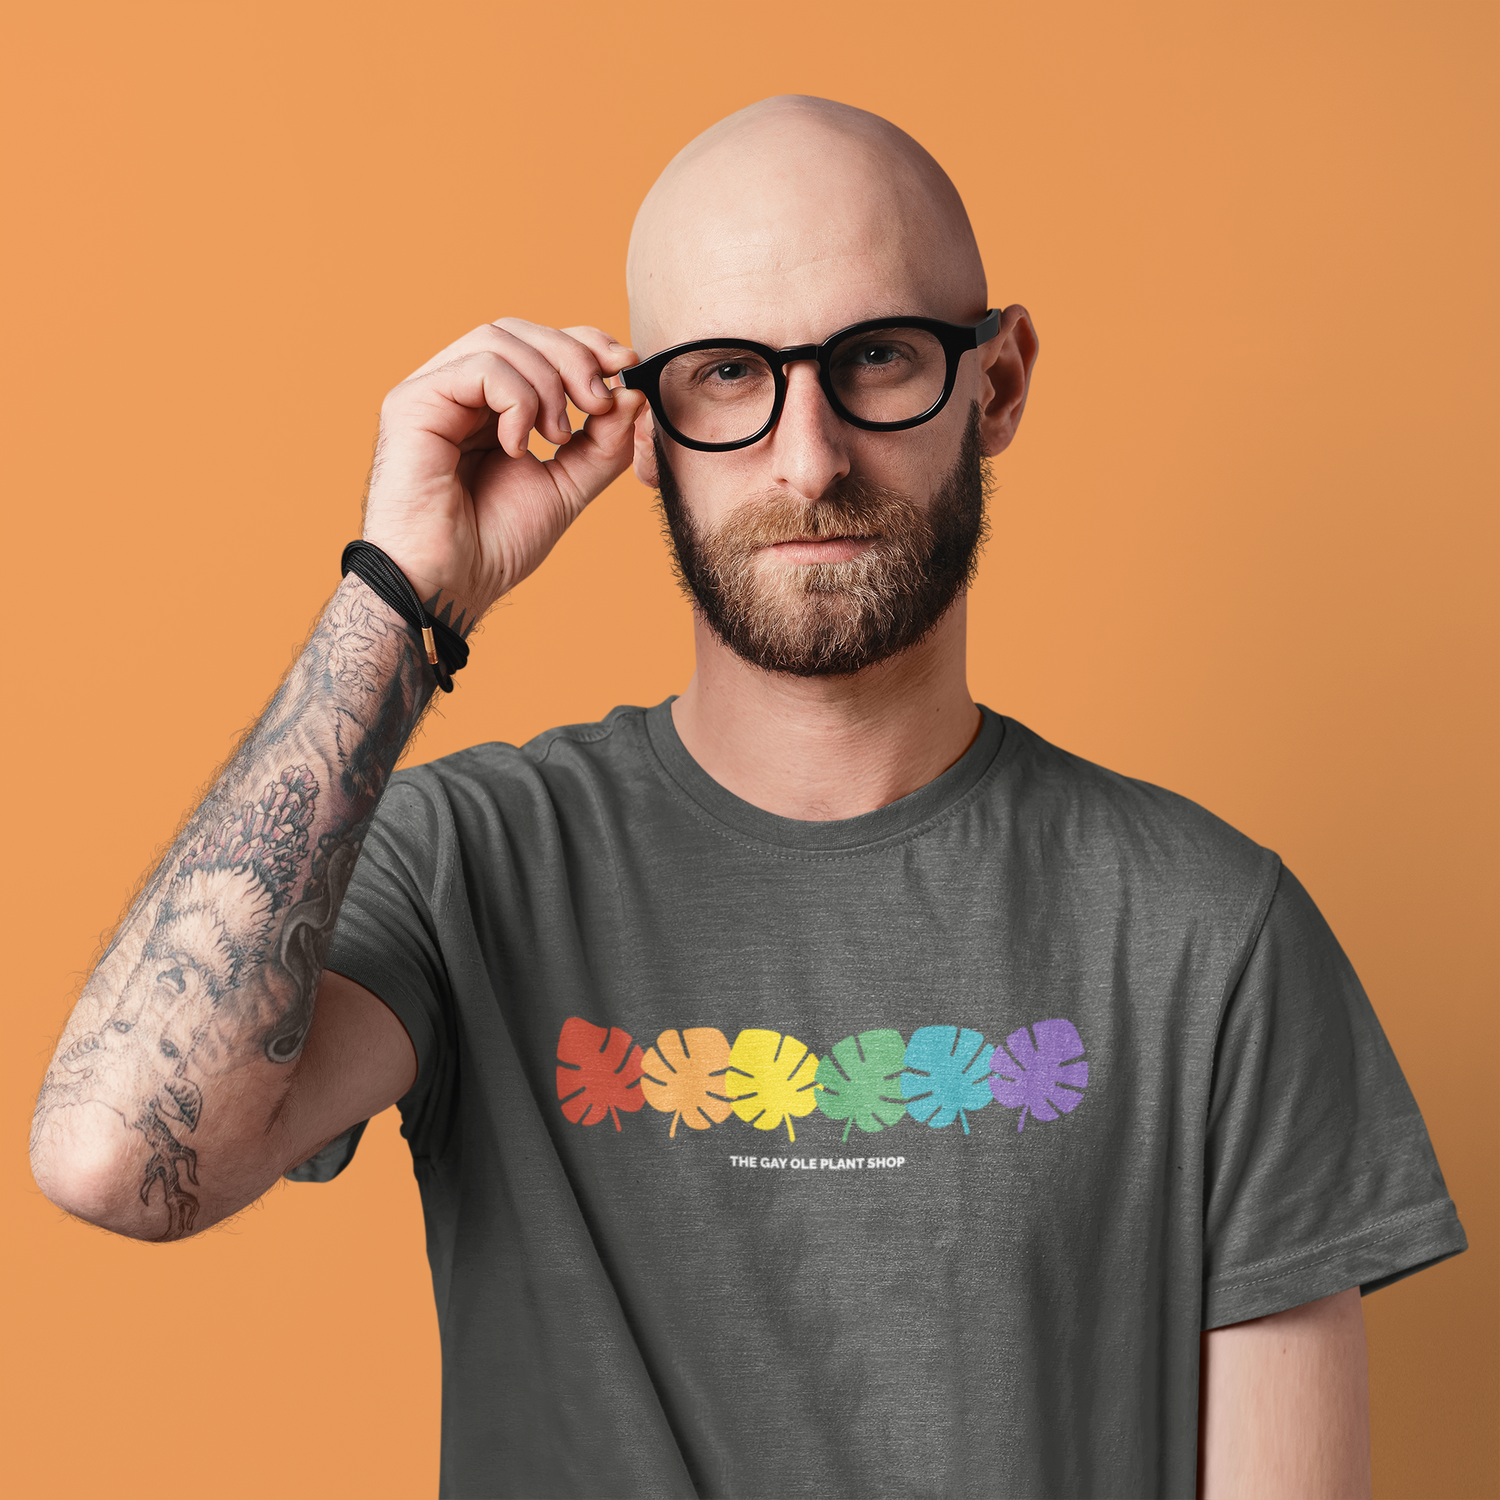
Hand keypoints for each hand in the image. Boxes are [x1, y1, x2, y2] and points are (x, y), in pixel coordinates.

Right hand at [362, 318, 645, 623]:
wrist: (449, 586)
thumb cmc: (493, 546)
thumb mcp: (568, 487)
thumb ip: (603, 443)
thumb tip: (632, 393)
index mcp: (489, 406)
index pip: (537, 344)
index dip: (584, 344)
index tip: (624, 366)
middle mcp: (457, 392)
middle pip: (520, 331)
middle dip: (574, 355)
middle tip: (600, 401)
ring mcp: (432, 393)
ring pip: (500, 338)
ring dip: (548, 382)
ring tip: (557, 437)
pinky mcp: (412, 403)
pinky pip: (479, 366)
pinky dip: (516, 399)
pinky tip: (517, 446)